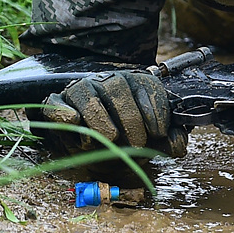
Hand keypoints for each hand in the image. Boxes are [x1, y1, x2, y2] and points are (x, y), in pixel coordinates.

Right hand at [31, 70, 187, 156]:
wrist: (98, 150)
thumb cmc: (129, 140)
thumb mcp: (154, 142)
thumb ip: (171, 142)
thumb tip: (178, 145)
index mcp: (136, 85)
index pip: (147, 86)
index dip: (155, 110)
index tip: (159, 133)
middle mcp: (109, 82)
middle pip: (118, 87)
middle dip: (130, 118)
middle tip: (137, 144)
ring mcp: (82, 92)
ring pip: (88, 94)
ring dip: (100, 118)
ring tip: (111, 139)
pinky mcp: (58, 105)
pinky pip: (55, 103)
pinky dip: (62, 112)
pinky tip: (74, 121)